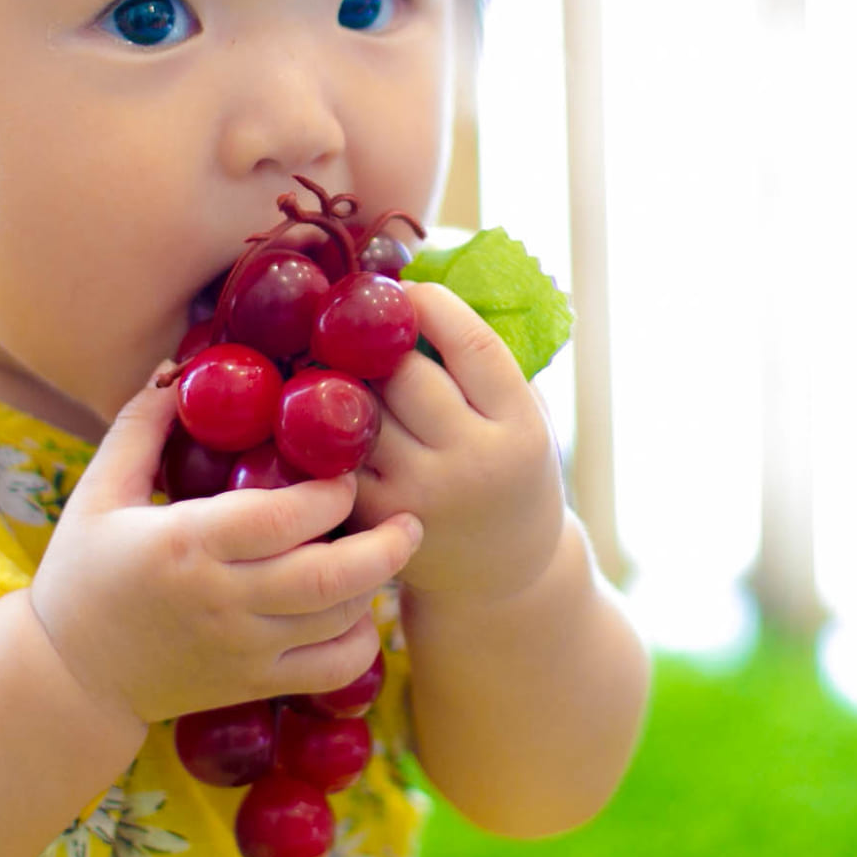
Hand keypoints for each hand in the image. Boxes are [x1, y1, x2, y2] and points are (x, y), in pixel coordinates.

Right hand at [25, 374, 424, 725]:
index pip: (282, 517)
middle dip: (384, 544)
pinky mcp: (254, 684)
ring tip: (384, 552)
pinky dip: (361, 642)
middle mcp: (222, 600)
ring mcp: (243, 650)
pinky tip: (359, 611)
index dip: (331, 493)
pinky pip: (332, 670)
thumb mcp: (99, 491)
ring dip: (373, 584)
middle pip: (329, 576)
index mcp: (186, 544)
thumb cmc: (83, 573)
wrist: (70, 677)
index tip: (345, 471)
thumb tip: (184, 367)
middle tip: (407, 517)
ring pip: (339, 620)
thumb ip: (142, 426)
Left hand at [356, 283, 567, 605]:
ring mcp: (421, 495)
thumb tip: (427, 280)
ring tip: (338, 362)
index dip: (430, 306)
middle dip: (379, 344)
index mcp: (520, 426)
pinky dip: (328, 429)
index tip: (406, 291)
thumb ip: (490, 364)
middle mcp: (473, 462)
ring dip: (344, 380)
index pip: (471, 344)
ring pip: (362, 412)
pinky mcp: (379, 519)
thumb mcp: (529, 417)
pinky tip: (328, 413)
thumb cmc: (512, 472)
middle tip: (363, 328)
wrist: (505, 576)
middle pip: (404, 374)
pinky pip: (338, 454)